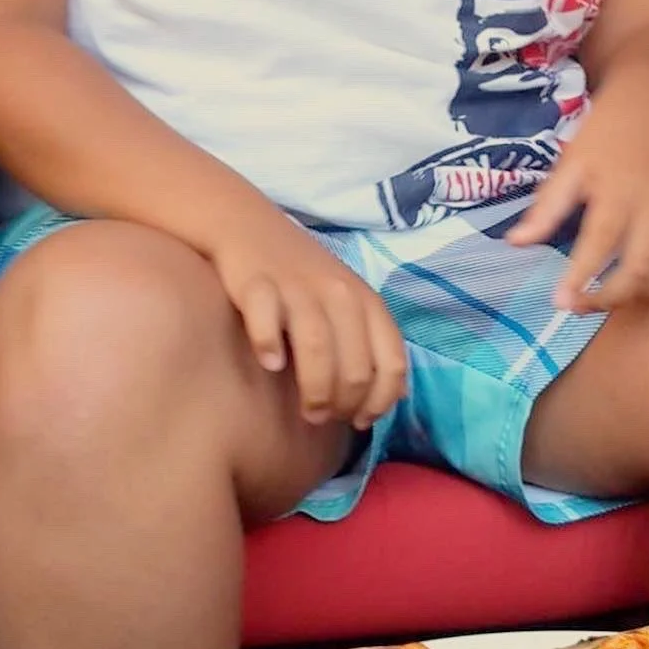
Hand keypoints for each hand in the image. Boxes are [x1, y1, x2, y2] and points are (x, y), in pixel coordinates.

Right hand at [211, 215, 407, 430]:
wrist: (250, 227)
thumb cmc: (304, 278)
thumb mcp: (350, 303)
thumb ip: (374, 343)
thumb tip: (399, 395)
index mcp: (368, 301)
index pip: (392, 362)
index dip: (380, 401)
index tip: (359, 421)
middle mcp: (340, 293)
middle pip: (355, 366)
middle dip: (344, 404)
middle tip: (325, 418)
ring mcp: (299, 288)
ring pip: (319, 349)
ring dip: (316, 390)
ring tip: (307, 413)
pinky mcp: (258, 283)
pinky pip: (267, 320)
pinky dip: (269, 346)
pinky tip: (270, 364)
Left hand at [507, 89, 648, 314]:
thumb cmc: (607, 133)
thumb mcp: (571, 162)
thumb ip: (547, 206)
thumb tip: (515, 243)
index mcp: (618, 190)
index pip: (599, 244)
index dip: (579, 278)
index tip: (559, 301)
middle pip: (638, 269)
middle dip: (607, 298)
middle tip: (578, 307)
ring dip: (640, 294)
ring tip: (609, 296)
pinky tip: (648, 280)